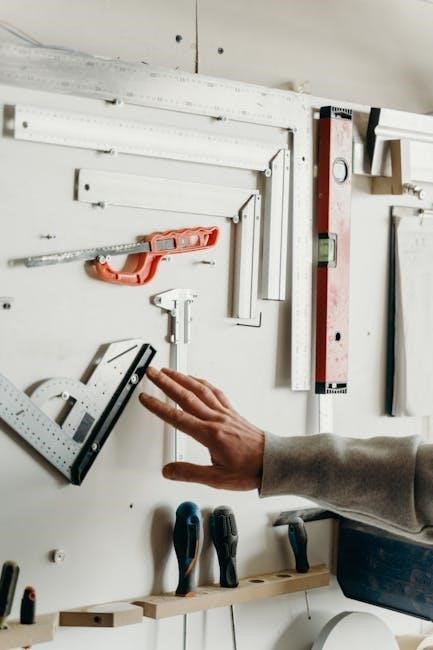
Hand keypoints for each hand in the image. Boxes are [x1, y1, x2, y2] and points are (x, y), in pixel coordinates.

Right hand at [139, 367, 264, 489]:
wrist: (273, 462)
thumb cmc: (250, 469)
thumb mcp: (216, 479)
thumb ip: (190, 473)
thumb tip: (168, 470)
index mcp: (210, 434)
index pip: (177, 418)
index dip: (158, 407)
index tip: (145, 398)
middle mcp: (216, 419)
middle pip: (186, 396)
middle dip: (166, 382)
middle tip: (152, 372)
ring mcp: (224, 413)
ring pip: (200, 390)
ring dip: (182, 378)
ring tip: (169, 371)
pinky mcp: (232, 412)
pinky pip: (215, 392)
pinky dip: (202, 383)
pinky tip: (196, 380)